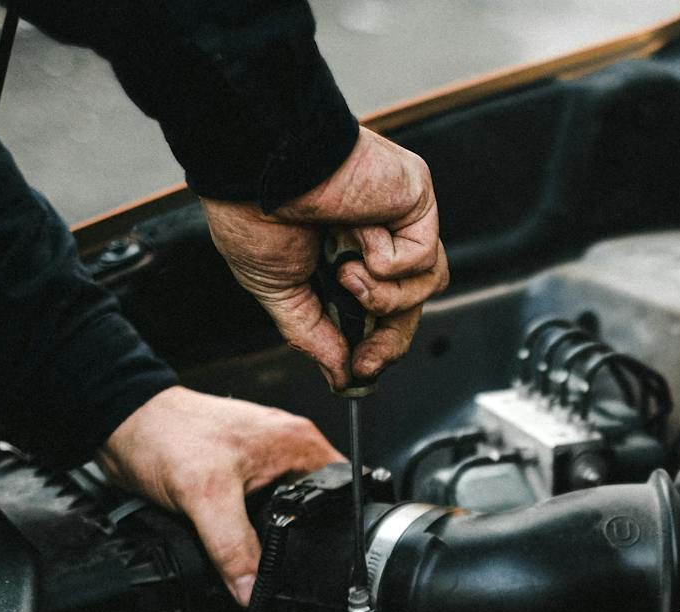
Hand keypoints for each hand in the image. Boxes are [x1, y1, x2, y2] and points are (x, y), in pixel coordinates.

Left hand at [97, 386, 343, 604]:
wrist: (123, 426)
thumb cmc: (166, 435)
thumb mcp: (205, 497)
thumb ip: (233, 547)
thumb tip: (252, 590)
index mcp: (298, 443)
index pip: (341, 491)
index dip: (338, 529)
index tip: (324, 559)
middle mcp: (287, 450)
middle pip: (315, 507)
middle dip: (302, 538)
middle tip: (282, 563)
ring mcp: (263, 463)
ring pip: (284, 513)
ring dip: (271, 535)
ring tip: (255, 553)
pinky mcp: (239, 477)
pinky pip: (258, 512)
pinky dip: (248, 530)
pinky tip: (236, 543)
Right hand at [203, 128, 448, 389]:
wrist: (256, 166)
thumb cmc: (254, 210)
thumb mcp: (279, 290)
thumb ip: (312, 334)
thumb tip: (340, 376)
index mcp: (342, 252)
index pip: (381, 309)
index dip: (375, 346)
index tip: (359, 373)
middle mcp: (378, 234)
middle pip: (410, 303)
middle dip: (388, 341)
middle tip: (365, 361)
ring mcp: (399, 215)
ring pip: (425, 284)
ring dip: (385, 297)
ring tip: (346, 275)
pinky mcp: (416, 197)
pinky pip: (422, 257)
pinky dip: (388, 261)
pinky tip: (359, 237)